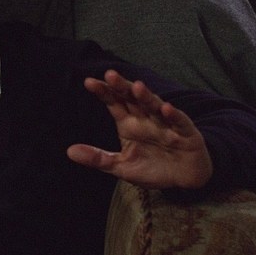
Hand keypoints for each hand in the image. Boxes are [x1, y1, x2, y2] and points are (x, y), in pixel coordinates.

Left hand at [67, 69, 212, 189]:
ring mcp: (166, 124)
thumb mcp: (121, 167)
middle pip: (133, 99)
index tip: (89, 82)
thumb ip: (98, 158)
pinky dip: (173, 115)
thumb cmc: (152, 168)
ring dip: (147, 97)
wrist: (184, 179)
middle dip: (122, 87)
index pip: (114, 103)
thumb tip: (69, 151)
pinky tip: (166, 109)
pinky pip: (179, 122)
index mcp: (129, 124)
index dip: (104, 92)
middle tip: (110, 75)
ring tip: (137, 87)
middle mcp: (146, 119)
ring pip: (155, 106)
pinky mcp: (186, 133)